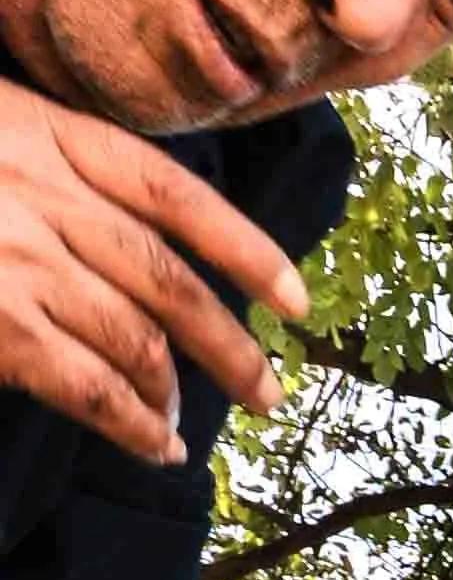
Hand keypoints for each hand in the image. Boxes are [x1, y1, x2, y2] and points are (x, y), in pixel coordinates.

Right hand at [0, 72, 307, 466]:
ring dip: (176, 391)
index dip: (246, 249)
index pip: (174, 194)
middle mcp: (43, 192)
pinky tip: (155, 446)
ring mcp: (18, 259)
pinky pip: (87, 385)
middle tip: (269, 392)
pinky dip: (132, 423)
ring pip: (135, 336)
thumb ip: (49, 166)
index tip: (297, 298)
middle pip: (168, 278)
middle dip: (230, 343)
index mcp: (48, 133)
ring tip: (189, 425)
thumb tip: (117, 233)